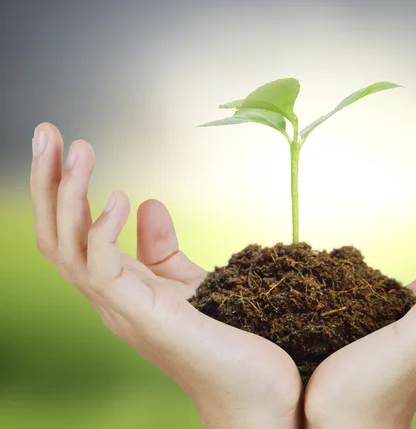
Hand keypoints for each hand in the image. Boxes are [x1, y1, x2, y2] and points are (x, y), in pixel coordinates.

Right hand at [30, 123, 302, 428]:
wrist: (257, 395)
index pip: (73, 233)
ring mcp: (122, 311)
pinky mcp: (145, 319)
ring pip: (69, 249)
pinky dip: (103, 232)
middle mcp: (110, 299)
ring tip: (77, 150)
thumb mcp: (189, 283)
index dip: (63, 189)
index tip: (65, 142)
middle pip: (58, 236)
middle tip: (48, 130)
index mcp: (119, 287)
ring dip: (68, 196)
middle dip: (49, 182)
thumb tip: (149, 204)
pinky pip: (104, 272)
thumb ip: (163, 250)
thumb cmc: (226, 341)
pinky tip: (118, 198)